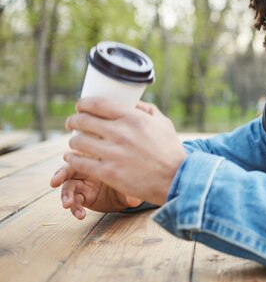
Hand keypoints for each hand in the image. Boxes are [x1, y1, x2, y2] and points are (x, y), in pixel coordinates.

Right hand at [50, 163, 142, 219]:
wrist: (129, 194)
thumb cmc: (130, 182)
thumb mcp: (133, 186)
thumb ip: (131, 192)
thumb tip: (134, 200)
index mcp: (98, 161)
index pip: (83, 156)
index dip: (73, 159)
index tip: (68, 161)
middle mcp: (88, 170)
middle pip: (70, 169)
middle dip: (60, 174)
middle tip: (54, 182)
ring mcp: (84, 183)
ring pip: (69, 187)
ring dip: (66, 196)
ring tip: (68, 205)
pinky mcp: (83, 196)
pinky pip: (75, 201)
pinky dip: (75, 208)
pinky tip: (80, 215)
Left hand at [62, 97, 186, 205]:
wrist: (177, 179)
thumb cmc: (171, 151)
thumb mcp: (163, 124)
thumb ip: (147, 110)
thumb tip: (133, 102)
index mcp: (133, 118)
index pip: (97, 104)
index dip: (83, 104)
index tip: (80, 107)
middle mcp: (121, 133)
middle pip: (83, 121)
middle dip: (73, 121)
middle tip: (72, 124)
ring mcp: (113, 153)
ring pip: (78, 142)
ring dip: (73, 142)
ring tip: (75, 143)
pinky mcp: (108, 173)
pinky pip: (80, 163)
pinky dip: (72, 159)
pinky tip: (72, 158)